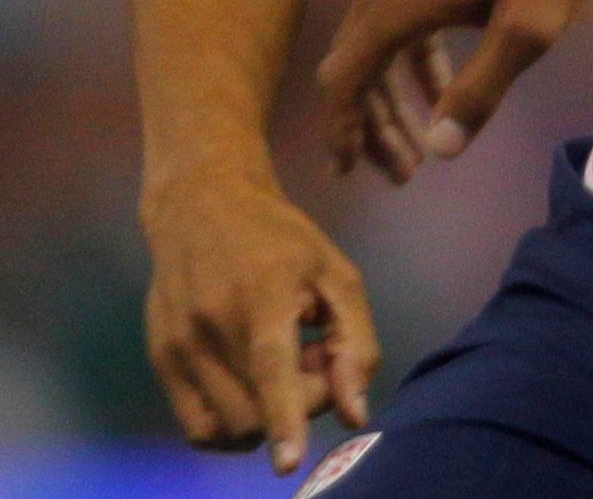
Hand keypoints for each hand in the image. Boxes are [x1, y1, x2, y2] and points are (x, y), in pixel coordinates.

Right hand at [143, 171, 377, 475]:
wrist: (201, 205)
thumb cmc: (281, 239)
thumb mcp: (335, 272)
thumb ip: (355, 341)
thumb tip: (356, 413)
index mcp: (263, 292)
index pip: (270, 366)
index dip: (284, 418)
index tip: (289, 464)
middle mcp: (211, 323)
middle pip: (256, 411)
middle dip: (298, 405)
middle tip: (314, 361)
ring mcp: (178, 345)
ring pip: (227, 427)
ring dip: (266, 415)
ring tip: (282, 366)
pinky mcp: (160, 360)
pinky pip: (197, 427)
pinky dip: (233, 425)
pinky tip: (252, 385)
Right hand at [318, 0, 592, 180]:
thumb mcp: (528, 28)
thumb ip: (480, 91)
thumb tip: (438, 150)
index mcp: (395, 2)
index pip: (343, 83)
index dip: (342, 133)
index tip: (348, 176)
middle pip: (351, 68)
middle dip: (368, 126)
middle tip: (398, 176)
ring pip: (373, 46)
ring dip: (388, 99)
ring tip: (416, 151)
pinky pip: (399, 22)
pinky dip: (410, 64)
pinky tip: (441, 92)